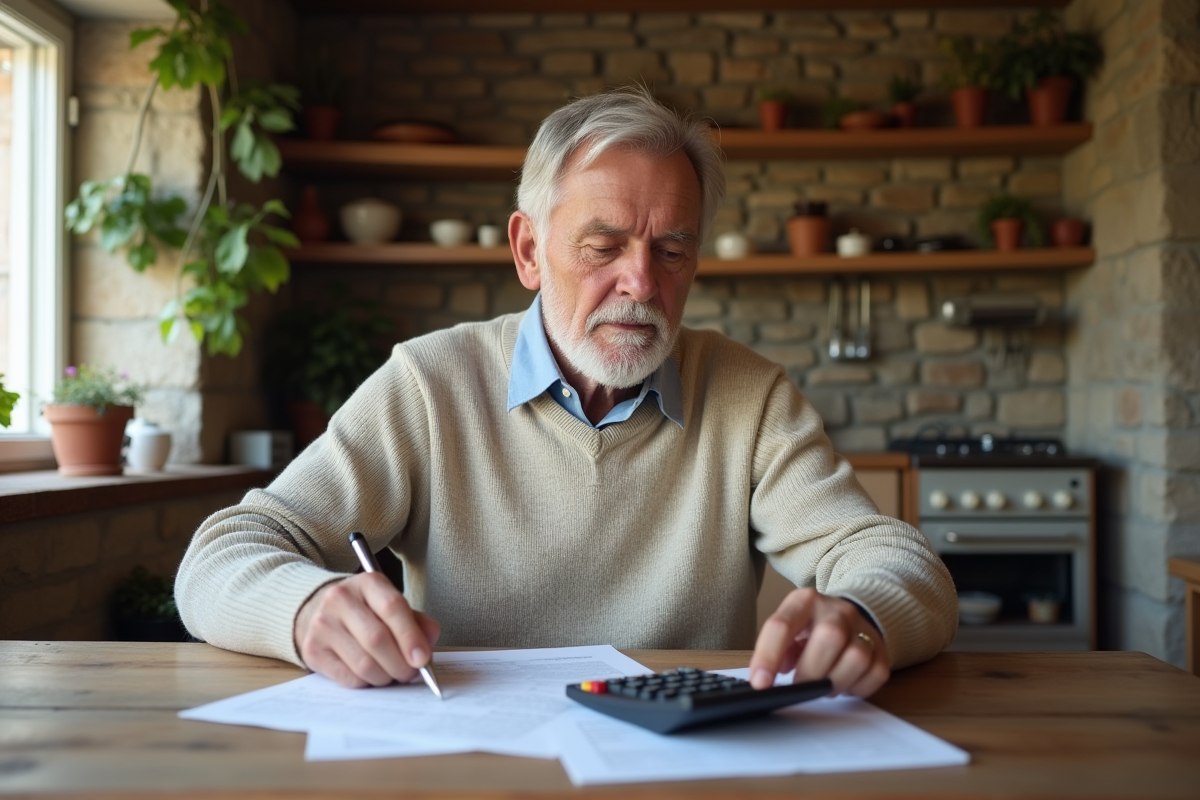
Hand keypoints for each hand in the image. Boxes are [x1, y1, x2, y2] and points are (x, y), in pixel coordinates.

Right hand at [293, 573, 440, 688]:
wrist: (317, 610)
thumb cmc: (364, 611)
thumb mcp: (389, 605)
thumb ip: (415, 621)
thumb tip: (430, 640)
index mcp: (368, 583)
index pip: (392, 607)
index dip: (410, 637)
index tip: (422, 658)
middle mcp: (340, 599)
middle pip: (377, 639)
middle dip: (400, 664)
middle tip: (411, 673)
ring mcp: (323, 624)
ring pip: (364, 663)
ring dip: (385, 677)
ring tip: (392, 675)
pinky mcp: (313, 650)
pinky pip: (348, 678)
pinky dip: (367, 683)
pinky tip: (371, 676)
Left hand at [748, 588, 888, 697]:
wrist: (851, 616)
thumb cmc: (810, 629)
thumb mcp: (789, 630)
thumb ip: (777, 650)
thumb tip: (766, 679)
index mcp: (804, 601)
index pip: (782, 625)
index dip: (768, 656)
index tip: (760, 684)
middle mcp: (836, 610)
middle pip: (829, 637)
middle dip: (810, 672)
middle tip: (799, 688)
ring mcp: (862, 628)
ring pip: (856, 657)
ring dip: (835, 682)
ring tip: (823, 687)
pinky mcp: (881, 649)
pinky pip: (875, 674)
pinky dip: (857, 688)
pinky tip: (844, 684)